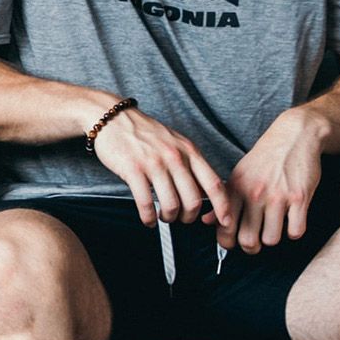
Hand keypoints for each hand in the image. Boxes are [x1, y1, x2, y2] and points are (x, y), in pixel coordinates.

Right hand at [93, 106, 235, 229]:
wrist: (114, 118)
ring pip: (171, 205)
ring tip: (163, 216)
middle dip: (188, 217)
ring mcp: (154, 163)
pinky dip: (148, 217)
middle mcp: (175, 157)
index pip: (214, 184)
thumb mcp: (177, 143)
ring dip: (168, 218)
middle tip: (180, 218)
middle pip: (193, 201)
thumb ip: (192, 165)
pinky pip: (146, 203)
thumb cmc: (145, 133)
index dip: (223, 207)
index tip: (225, 221)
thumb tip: (206, 192)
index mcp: (189, 151)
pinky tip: (148, 218)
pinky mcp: (133, 170)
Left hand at [223, 109, 326, 252]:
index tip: (233, 242)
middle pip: (248, 240)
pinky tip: (291, 222)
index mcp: (237, 188)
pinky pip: (295, 231)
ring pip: (271, 239)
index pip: (225, 227)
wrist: (294, 135)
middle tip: (255, 243)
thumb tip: (206, 221)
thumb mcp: (239, 174)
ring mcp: (278, 196)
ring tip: (273, 228)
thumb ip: (224, 199)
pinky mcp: (299, 198)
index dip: (227, 242)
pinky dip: (294, 232)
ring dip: (273, 238)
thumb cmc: (266, 157)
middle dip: (251, 248)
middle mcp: (254, 193)